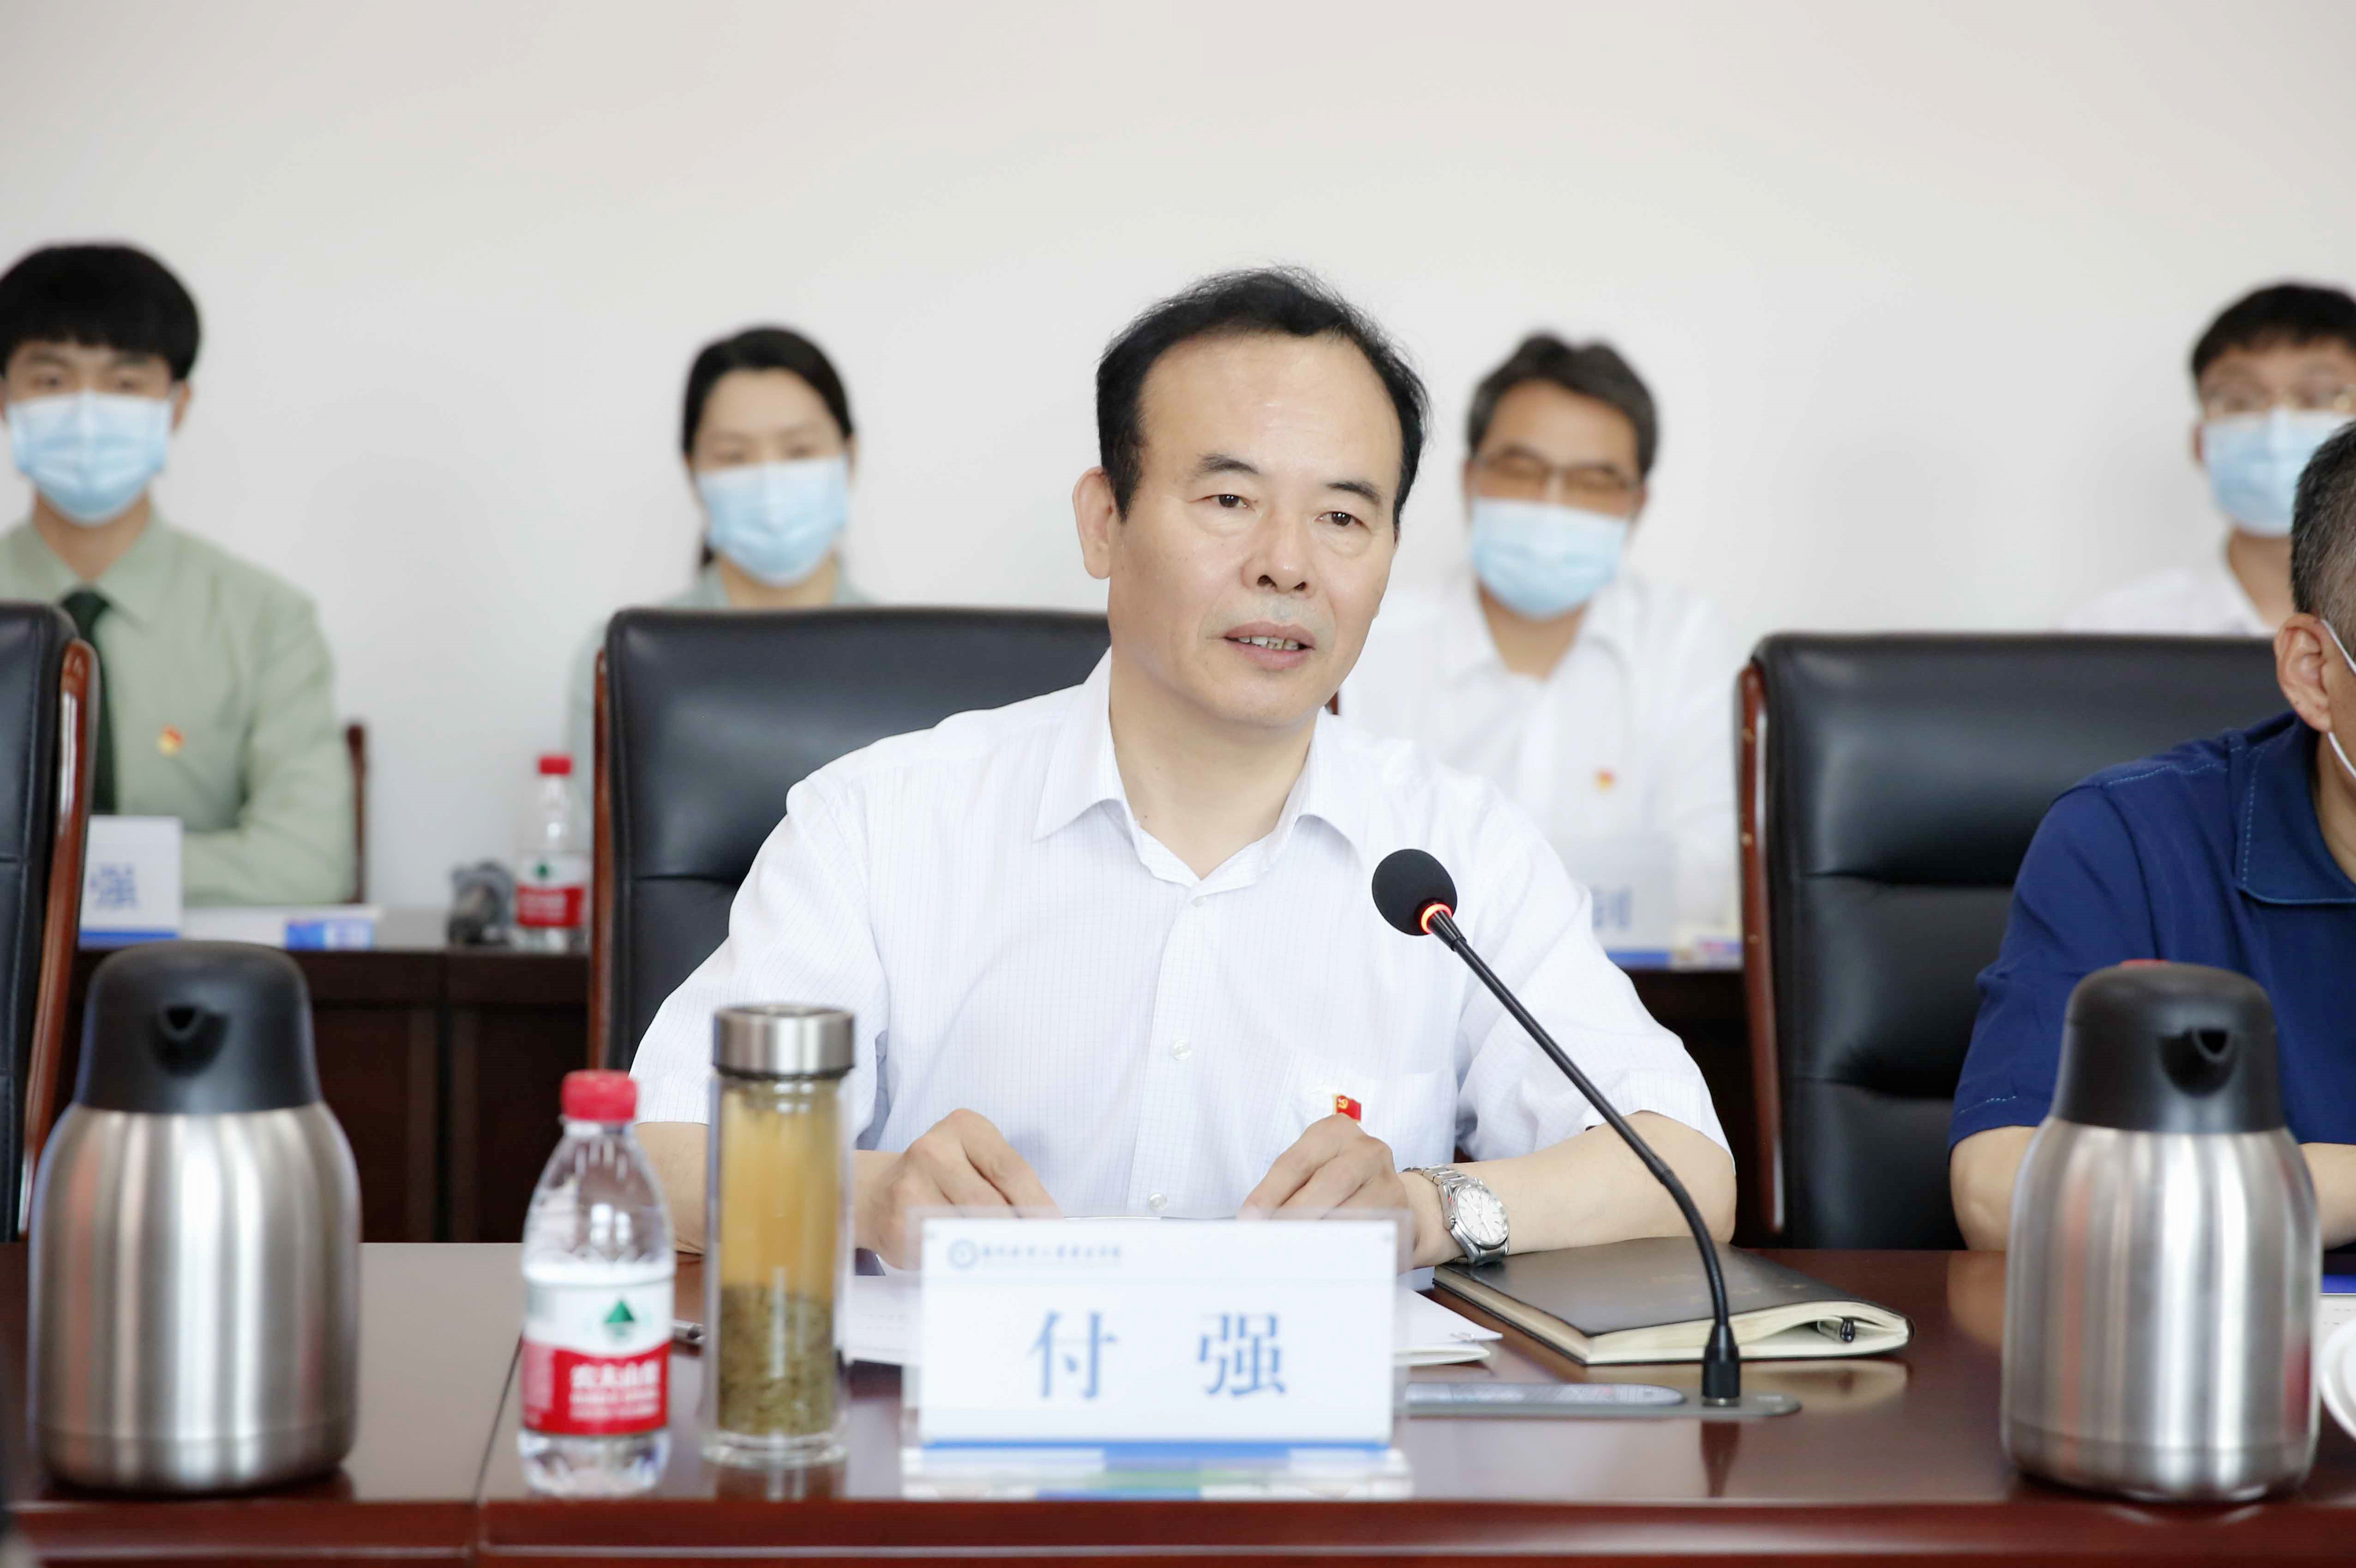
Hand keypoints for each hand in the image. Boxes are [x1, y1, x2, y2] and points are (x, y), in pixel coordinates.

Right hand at [856, 1109, 1058, 1268]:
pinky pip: (944, 1248)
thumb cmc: (942, 1179)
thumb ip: (1005, 1185)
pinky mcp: (899, 1222)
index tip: (1055, 1230)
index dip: (1038, 1205)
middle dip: (1018, 1233)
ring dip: (993, 1250)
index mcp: (964, 1126)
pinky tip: (975, 1265)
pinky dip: (965, 1261)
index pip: (1012, 1170)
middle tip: (1037, 1253)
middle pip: (991, 1203)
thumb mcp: (975, 1161)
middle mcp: (934, 1149)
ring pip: (968, 1229)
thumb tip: (1044, 1226)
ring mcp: (912, 1185)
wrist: (878, 1193)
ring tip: (1009, 1261)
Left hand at [1239, 1113, 1420, 1239]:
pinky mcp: (1402, 1214)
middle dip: (1295, 1215)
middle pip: (1328, 1183)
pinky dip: (1344, 1250)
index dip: (1269, 1193)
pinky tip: (1324, 1262)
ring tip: (1293, 1254)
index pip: (1295, 1162)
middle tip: (1271, 1241)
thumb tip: (1256, 1222)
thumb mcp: (1311, 1173)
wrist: (1387, 1198)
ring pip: (1353, 1211)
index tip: (1250, 1220)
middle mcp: (1366, 1149)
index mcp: (1334, 1132)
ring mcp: (1389, 1180)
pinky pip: (1370, 1235)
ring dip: (1320, 1236)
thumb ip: (1287, 1191)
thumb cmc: (1336, 1185)